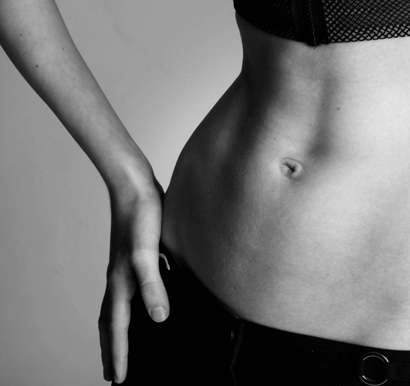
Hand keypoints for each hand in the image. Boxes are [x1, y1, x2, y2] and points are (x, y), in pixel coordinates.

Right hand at [98, 179, 169, 382]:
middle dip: (112, 349)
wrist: (135, 183)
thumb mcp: (148, 250)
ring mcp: (125, 267)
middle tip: (112, 374)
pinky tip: (145, 303)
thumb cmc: (142, 214)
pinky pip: (128, 292)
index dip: (120, 355)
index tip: (118, 380)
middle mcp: (119, 278)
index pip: (118, 328)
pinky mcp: (135, 256)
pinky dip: (130, 307)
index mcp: (120, 282)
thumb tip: (158, 318)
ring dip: (118, 330)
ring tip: (123, 345)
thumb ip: (153, 283)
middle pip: (110, 322)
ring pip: (117, 308)